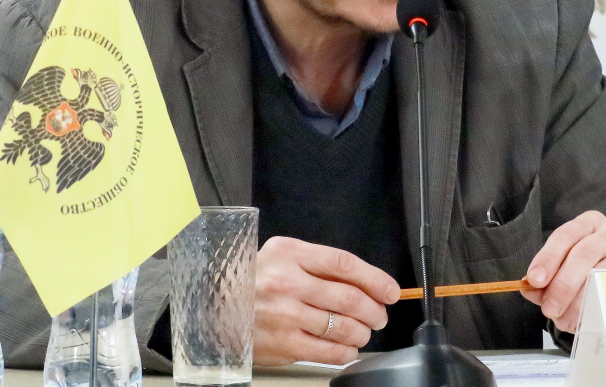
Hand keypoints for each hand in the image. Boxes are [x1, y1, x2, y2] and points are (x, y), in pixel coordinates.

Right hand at [254, 237, 399, 364]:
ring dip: (362, 331)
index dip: (375, 279)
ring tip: (363, 331)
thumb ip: (317, 264)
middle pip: (349, 297)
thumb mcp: (281, 257)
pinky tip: (348, 348)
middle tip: (379, 315)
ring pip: (342, 326)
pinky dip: (346, 351)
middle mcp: (287, 282)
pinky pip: (328, 350)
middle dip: (374, 309)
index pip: (344, 264)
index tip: (390, 290)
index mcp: (290, 254)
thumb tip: (365, 282)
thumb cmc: (253, 281)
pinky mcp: (283, 344)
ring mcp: (285, 315)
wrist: (215, 310)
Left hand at [520, 211, 605, 332]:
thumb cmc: (588, 270)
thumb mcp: (564, 267)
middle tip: (550, 308)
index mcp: (589, 223)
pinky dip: (599, 309)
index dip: (548, 258)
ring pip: (602, 275)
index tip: (535, 280)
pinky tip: (586, 320)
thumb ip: (545, 278)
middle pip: (584, 254)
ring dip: (579, 302)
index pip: (566, 235)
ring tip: (564, 319)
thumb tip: (528, 287)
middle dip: (563, 284)